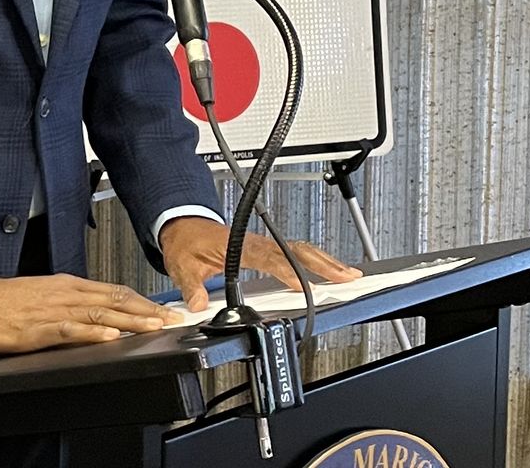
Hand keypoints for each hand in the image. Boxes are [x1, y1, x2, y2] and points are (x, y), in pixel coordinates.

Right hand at [0, 273, 176, 352]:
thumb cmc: (1, 301)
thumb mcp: (42, 296)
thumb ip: (70, 305)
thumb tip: (98, 318)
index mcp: (67, 286)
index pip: (115, 292)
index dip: (145, 301)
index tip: (167, 310)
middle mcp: (65, 294)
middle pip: (116, 301)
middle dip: (149, 311)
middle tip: (175, 320)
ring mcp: (53, 310)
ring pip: (101, 314)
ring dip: (131, 321)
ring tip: (155, 327)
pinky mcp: (39, 327)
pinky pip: (72, 330)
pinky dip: (94, 333)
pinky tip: (111, 338)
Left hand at [159, 216, 361, 311]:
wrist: (181, 225)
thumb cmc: (185, 242)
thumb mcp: (182, 266)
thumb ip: (191, 287)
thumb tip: (197, 305)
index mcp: (237, 246)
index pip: (268, 259)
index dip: (288, 272)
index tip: (304, 286)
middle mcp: (254, 243)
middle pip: (294, 252)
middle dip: (322, 264)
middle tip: (347, 277)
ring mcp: (262, 244)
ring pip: (298, 250)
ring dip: (324, 261)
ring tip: (348, 273)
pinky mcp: (264, 248)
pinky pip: (293, 252)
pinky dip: (314, 260)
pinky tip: (328, 269)